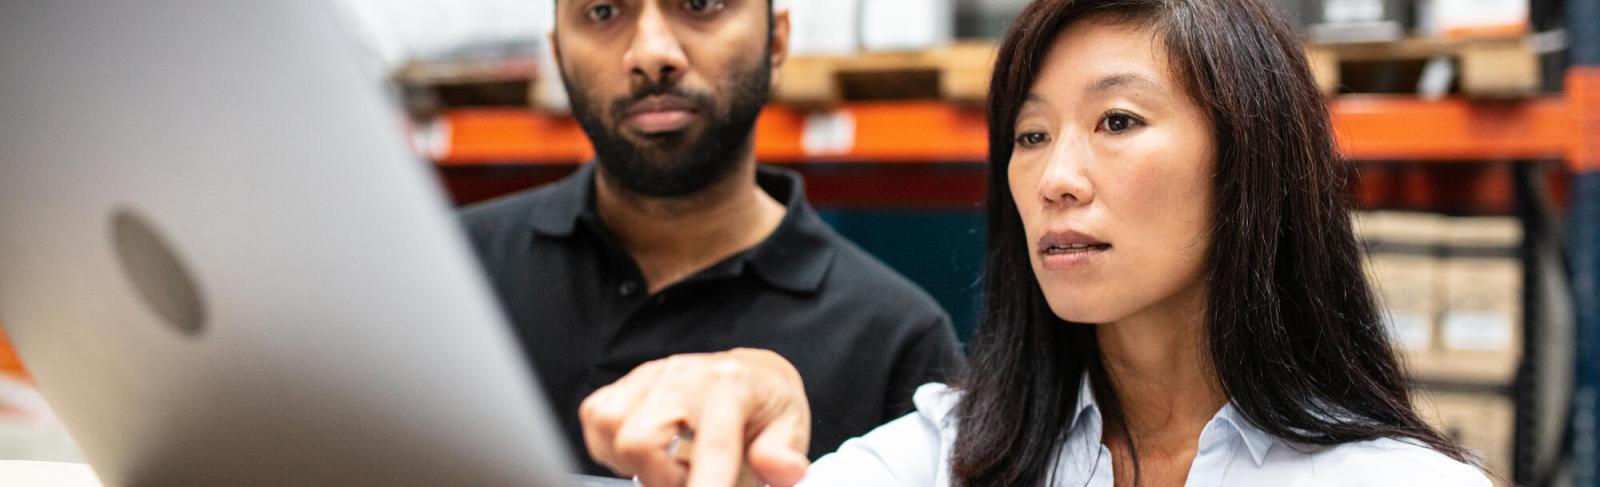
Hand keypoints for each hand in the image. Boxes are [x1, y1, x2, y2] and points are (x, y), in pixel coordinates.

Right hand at [579, 348, 811, 486]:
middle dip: (661, 480)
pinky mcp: (627, 381)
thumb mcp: (789, 426)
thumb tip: (784, 471)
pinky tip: (646, 452)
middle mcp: (684, 375)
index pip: (711, 448)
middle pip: (641, 441)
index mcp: (731, 386)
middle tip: (689, 480)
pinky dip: (612, 445)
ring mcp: (651, 374)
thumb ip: (782, 453)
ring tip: (670, 465)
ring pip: (613, 430)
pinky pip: (596, 417)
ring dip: (636, 464)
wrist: (749, 373)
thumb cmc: (766, 404)